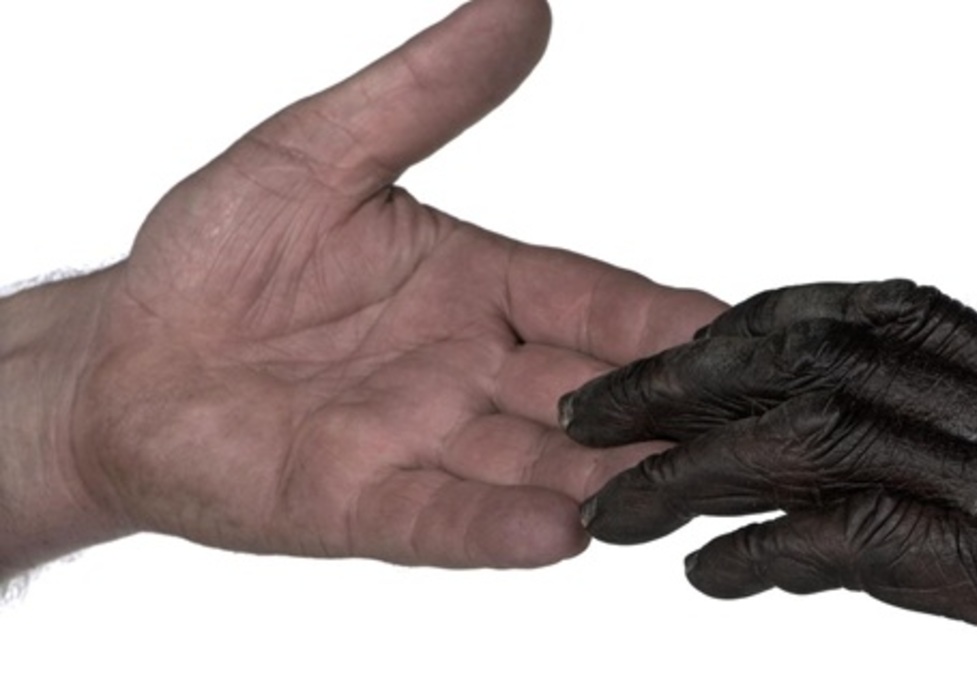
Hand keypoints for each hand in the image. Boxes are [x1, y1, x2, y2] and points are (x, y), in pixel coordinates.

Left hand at [0, 0, 722, 574]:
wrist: (122, 358)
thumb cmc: (218, 254)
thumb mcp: (319, 149)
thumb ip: (425, 92)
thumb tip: (520, 7)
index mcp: (478, 288)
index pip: (590, 299)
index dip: (657, 314)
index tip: (731, 320)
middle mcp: (469, 373)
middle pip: (587, 394)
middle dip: (657, 409)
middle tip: (736, 421)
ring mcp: (421, 444)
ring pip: (533, 465)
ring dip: (603, 478)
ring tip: (667, 483)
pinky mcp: (361, 504)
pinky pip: (442, 518)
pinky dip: (498, 526)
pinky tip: (559, 530)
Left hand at [561, 279, 976, 686]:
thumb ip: (880, 445)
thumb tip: (766, 514)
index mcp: (947, 345)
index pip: (796, 324)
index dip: (698, 347)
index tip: (631, 373)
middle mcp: (951, 388)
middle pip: (778, 366)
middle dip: (667, 392)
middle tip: (581, 422)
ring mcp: (971, 466)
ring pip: (799, 440)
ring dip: (692, 474)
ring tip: (612, 513)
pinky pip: (851, 534)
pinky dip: (769, 551)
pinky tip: (711, 576)